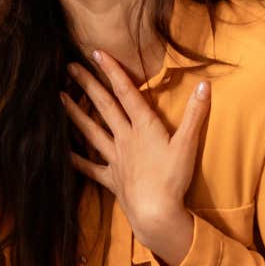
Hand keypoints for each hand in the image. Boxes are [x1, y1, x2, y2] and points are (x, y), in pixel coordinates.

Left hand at [62, 50, 208, 265]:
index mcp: (144, 126)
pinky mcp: (112, 178)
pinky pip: (90, 167)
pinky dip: (76, 159)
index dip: (112, 71)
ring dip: (76, 113)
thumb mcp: (189, 143)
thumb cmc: (173, 178)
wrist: (155, 212)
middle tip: (70, 67)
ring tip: (60, 98)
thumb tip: (204, 84)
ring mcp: (116, 158)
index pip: (126, 92)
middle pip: (104, 106)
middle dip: (88, 85)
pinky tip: (62, 151)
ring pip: (92, 131)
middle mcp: (125, 138)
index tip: (97, 53)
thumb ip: (195, 113)